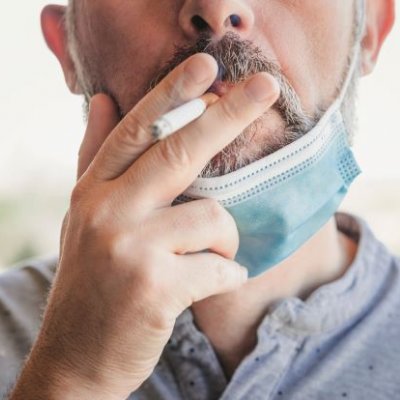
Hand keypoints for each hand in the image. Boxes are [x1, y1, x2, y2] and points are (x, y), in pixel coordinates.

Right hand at [11, 53, 278, 399]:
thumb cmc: (92, 282)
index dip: (172, 93)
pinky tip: (210, 284)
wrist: (77, 356)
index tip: (206, 65)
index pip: (137, 131)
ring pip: (214, 219)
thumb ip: (96, 156)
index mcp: (94, 192)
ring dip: (226, 241)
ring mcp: (129, 250)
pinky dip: (227, 275)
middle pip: (179, 152)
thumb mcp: (86, 215)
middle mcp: (107, 212)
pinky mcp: (155, 289)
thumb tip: (105, 98)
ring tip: (210, 258)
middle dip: (228, 116)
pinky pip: (220, 267)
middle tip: (266, 88)